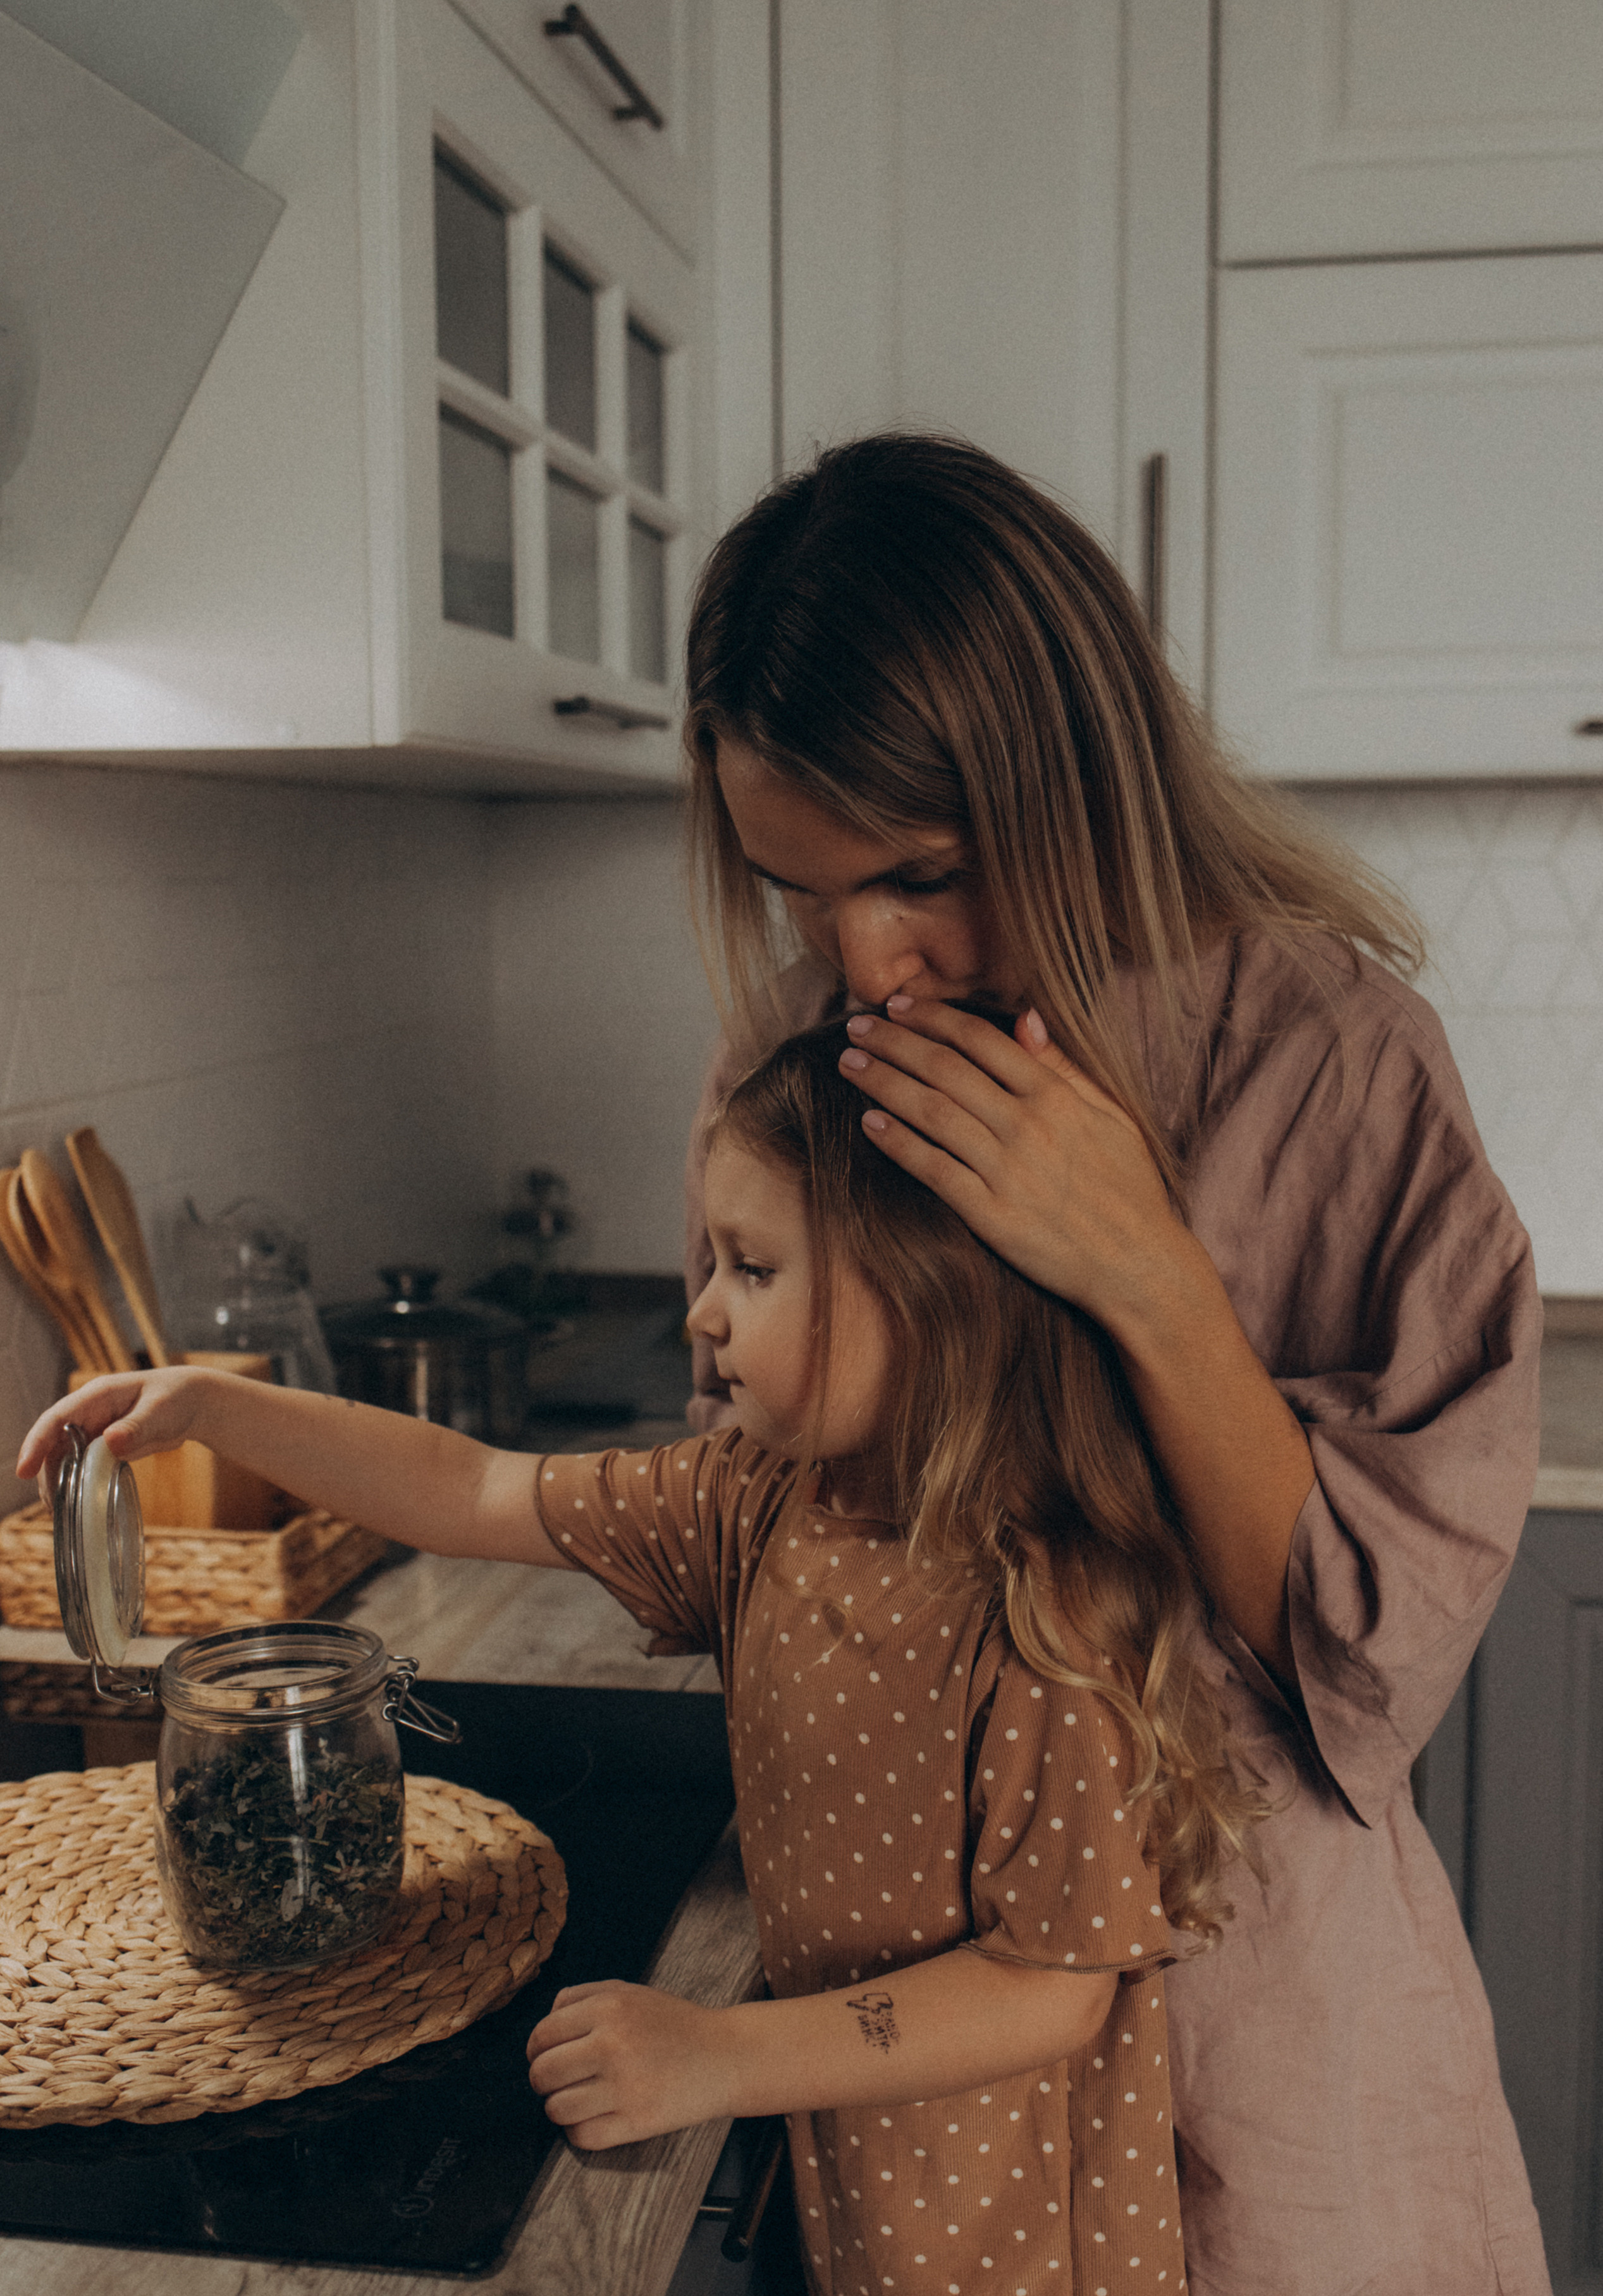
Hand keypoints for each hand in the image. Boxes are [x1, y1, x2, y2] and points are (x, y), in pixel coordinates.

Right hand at [16, 1368, 218, 1486]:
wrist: (194, 1403)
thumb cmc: (177, 1398)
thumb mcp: (161, 1410)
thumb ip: (136, 1426)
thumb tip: (110, 1441)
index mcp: (98, 1395)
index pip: (57, 1418)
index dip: (37, 1442)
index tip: (24, 1469)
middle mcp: (89, 1411)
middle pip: (53, 1441)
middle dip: (46, 1470)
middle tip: (51, 1503)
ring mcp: (93, 1429)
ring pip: (63, 1455)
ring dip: (58, 1480)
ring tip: (60, 1509)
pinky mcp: (101, 1445)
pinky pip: (80, 1464)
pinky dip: (75, 1482)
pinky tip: (76, 1504)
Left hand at [526, 1980, 737, 2148]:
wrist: (725, 2055)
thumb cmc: (674, 2023)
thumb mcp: (629, 1991)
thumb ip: (583, 1995)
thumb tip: (547, 2018)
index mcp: (608, 2007)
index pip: (542, 2035)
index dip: (537, 2050)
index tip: (547, 2057)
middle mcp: (612, 2044)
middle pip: (542, 2074)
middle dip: (544, 2081)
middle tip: (560, 2081)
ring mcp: (624, 2086)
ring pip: (557, 2109)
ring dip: (561, 2107)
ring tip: (580, 2099)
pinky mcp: (636, 2122)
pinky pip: (582, 2137)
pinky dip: (582, 2131)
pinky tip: (597, 2117)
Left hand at [838, 996, 1188, 1341]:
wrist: (1138, 1265)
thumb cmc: (1129, 1189)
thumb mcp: (1112, 1116)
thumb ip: (1064, 1067)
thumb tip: (1026, 1018)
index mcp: (1056, 1097)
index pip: (982, 1041)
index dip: (933, 1018)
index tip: (898, 1005)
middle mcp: (1028, 1126)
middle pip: (946, 1070)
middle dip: (894, 1043)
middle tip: (855, 1028)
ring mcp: (1008, 1171)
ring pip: (932, 1113)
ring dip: (884, 1084)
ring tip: (850, 1065)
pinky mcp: (992, 1215)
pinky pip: (935, 1170)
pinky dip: (899, 1143)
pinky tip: (869, 1123)